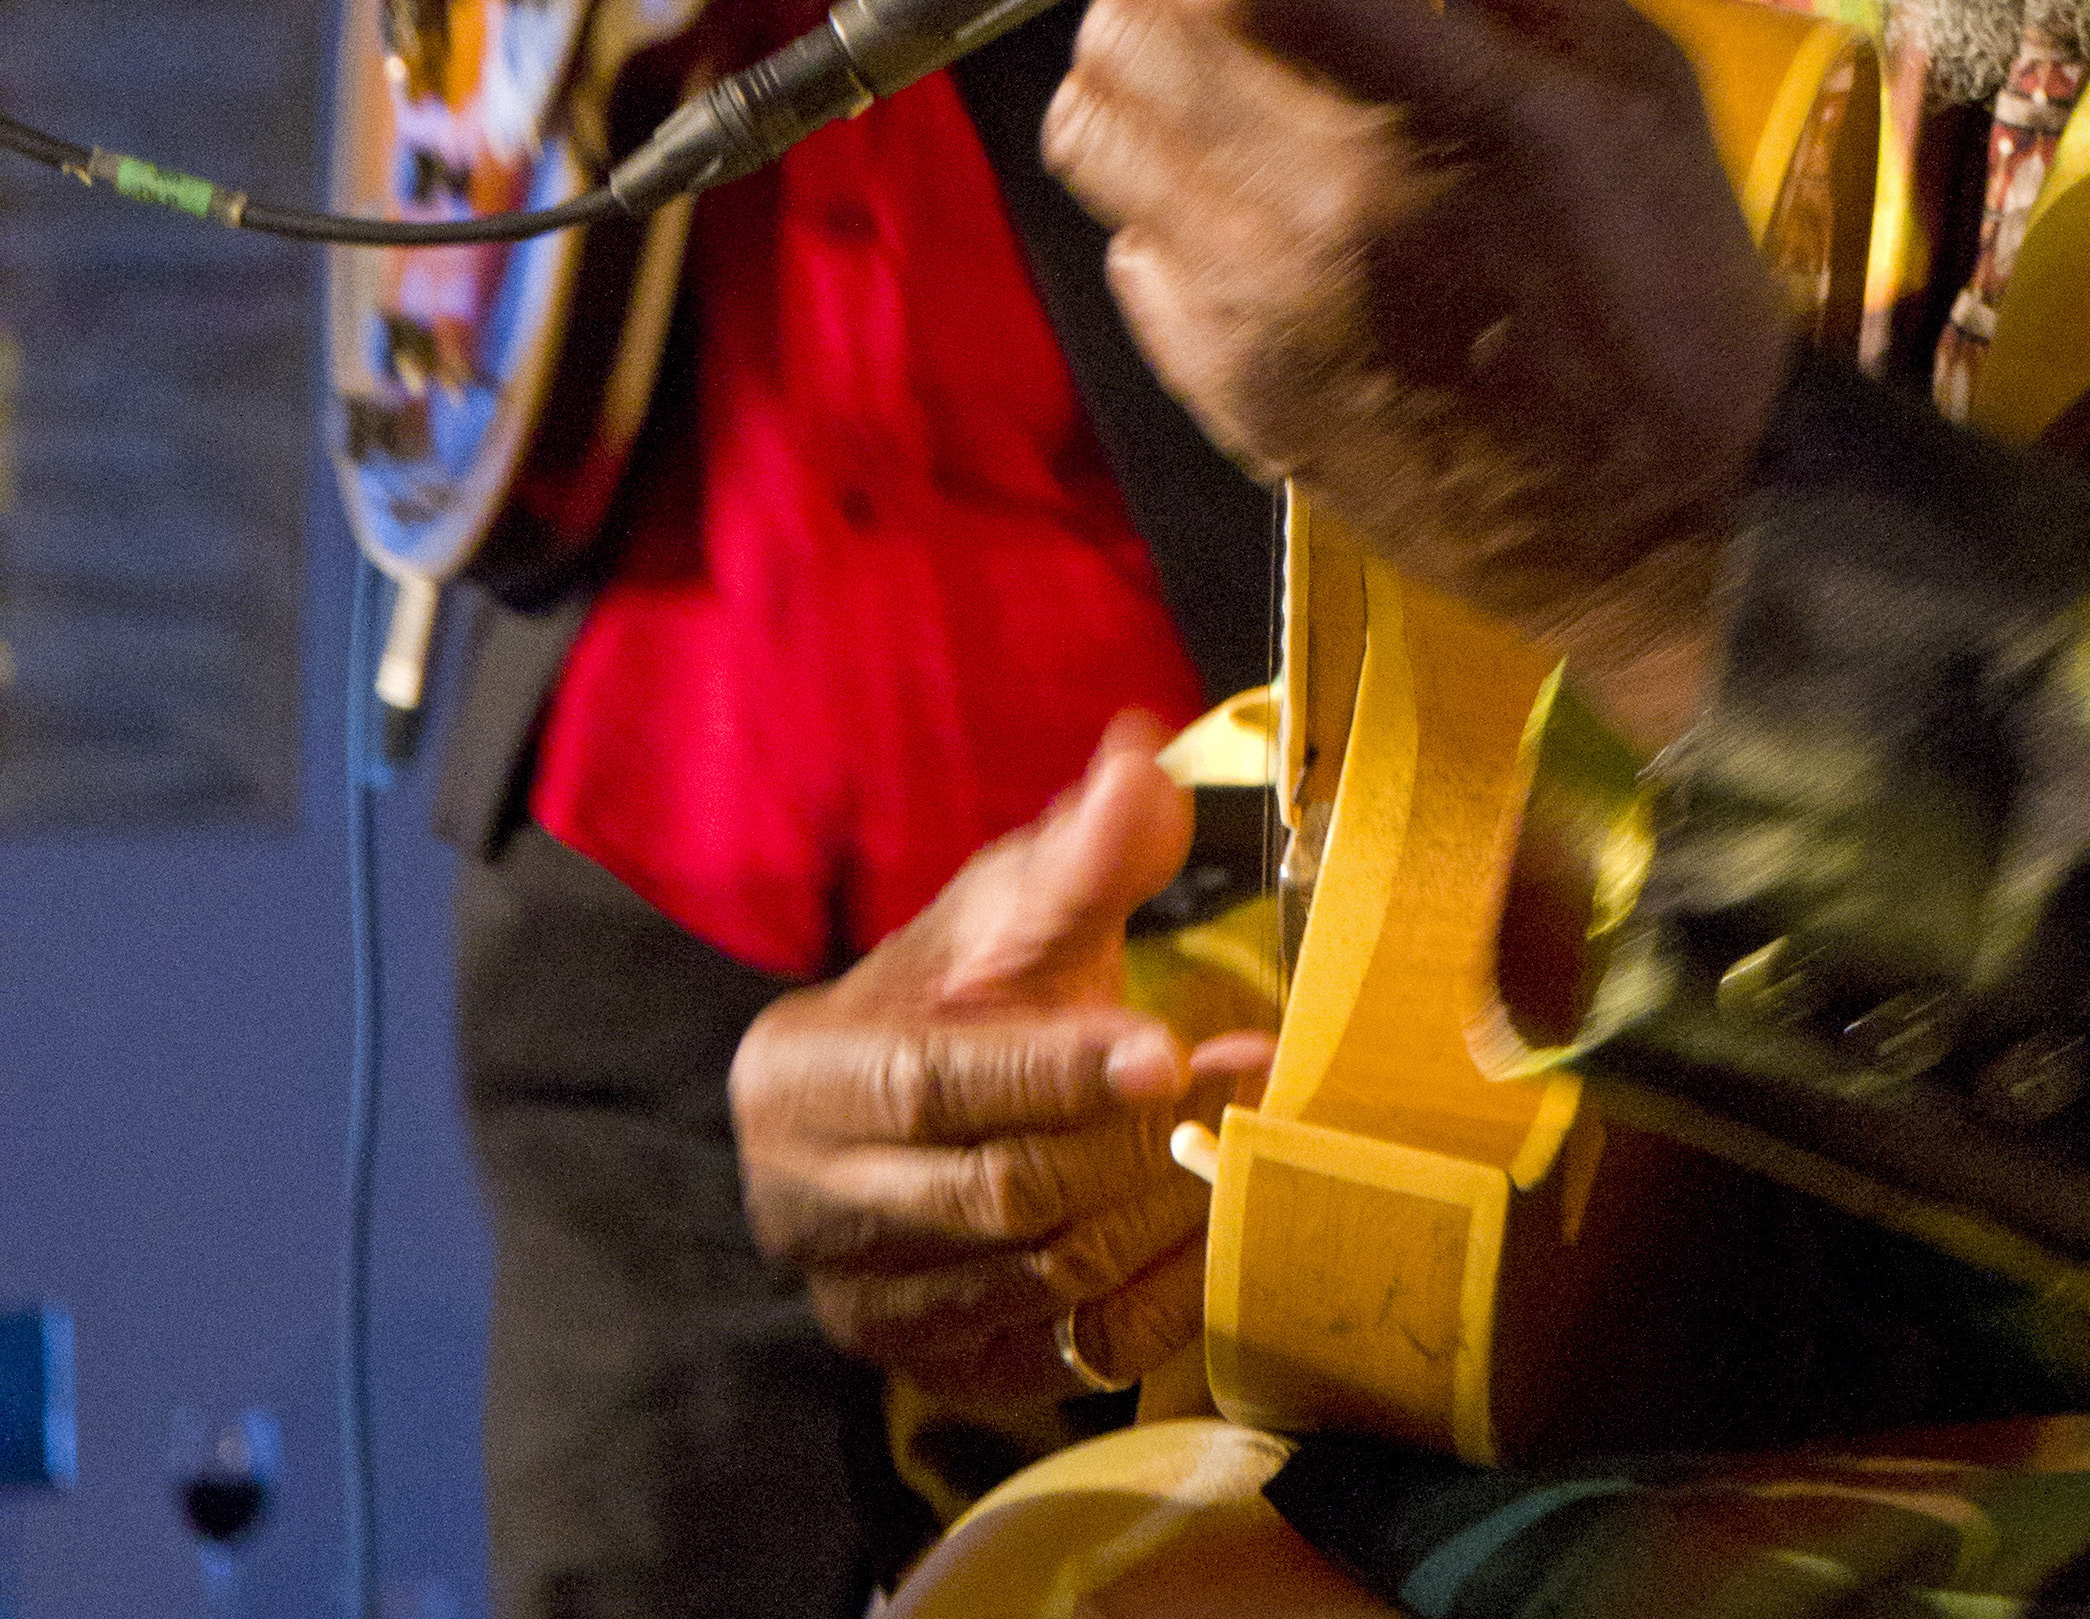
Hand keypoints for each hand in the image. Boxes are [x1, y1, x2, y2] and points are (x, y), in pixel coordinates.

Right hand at [729, 721, 1271, 1408]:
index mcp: (798, 1080)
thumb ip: (1079, 851)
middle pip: (995, 1194)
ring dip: (1162, 1207)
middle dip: (1133, 1135)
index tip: (1166, 1046)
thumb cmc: (959, 985)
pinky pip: (1069, 1359)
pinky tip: (1224, 1221)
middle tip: (1243, 1074)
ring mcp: (869, 1308)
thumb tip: (1142, 759)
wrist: (910, 1099)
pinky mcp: (944, 1372)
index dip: (1055, 1069)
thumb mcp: (1005, 907)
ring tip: (1248, 1129)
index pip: (933, 1085)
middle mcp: (807, 1210)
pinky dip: (1160, 1297)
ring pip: (1041, 1281)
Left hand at [1041, 0, 1789, 749]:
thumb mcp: (1634, 82)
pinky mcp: (1229, 390)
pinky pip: (1124, 251)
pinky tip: (1250, 214)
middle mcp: (1330, 212)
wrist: (1673, 521)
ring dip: (1139, 89)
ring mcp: (1264, 311)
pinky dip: (1162, 212)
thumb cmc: (1670, 288)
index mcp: (1450, 116)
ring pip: (1093, 137)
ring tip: (1223, 94)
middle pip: (1128, 39)